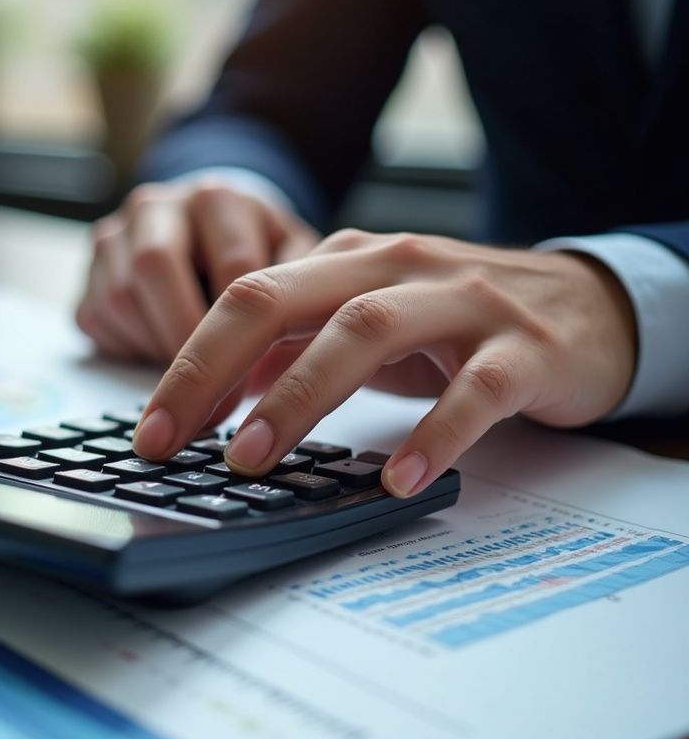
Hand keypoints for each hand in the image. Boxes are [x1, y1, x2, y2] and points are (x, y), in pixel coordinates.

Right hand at [75, 178, 318, 362]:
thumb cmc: (256, 247)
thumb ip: (302, 293)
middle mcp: (159, 205)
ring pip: (120, 296)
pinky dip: (128, 345)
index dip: (245, 333)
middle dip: (182, 340)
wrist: (209, 221)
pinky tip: (159, 351)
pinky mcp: (89, 266)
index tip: (252, 385)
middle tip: (205, 394)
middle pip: (154, 268)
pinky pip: (96, 315)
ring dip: (153, 346)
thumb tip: (296, 362)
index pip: (232, 266)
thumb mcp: (293, 255)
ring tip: (187, 376)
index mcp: (219, 198)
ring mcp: (116, 232)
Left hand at [132, 229, 636, 495]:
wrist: (586, 304)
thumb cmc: (457, 320)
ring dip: (300, 396)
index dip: (191, 361)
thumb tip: (222, 390)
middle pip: (283, 300)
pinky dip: (431, 435)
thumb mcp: (368, 318)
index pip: (248, 298)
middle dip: (213, 368)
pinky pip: (473, 391)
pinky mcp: (523, 350)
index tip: (152, 428)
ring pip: (365, 331)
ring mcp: (462, 302)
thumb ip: (299, 344)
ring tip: (252, 458)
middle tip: (172, 441)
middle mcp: (396, 266)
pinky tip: (396, 479)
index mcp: (348, 260)